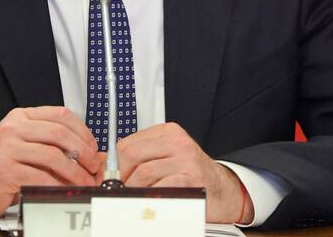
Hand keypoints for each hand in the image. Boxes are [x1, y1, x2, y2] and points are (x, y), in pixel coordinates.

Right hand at [0, 106, 100, 220]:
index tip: (93, 146)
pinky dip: (59, 185)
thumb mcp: (27, 144)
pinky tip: (66, 190)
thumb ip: (52, 142)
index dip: (82, 130)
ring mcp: (7, 148)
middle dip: (83, 151)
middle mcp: (13, 128)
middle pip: (59, 133)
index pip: (60, 114)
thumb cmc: (5, 165)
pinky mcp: (6, 171)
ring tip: (84, 181)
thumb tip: (89, 151)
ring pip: (53, 156)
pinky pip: (41, 177)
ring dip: (75, 171)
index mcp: (22, 116)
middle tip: (93, 166)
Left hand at [117, 122, 254, 223]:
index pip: (128, 144)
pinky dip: (150, 197)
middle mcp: (177, 142)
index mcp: (168, 132)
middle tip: (121, 189)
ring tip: (135, 197)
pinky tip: (152, 200)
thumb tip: (108, 166)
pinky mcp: (191, 179)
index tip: (113, 177)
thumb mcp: (168, 157)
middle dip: (121, 176)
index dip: (115, 164)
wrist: (224, 189)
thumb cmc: (193, 174)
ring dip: (134, 190)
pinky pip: (160, 187)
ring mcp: (185, 159)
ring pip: (143, 173)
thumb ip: (143, 157)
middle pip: (132, 155)